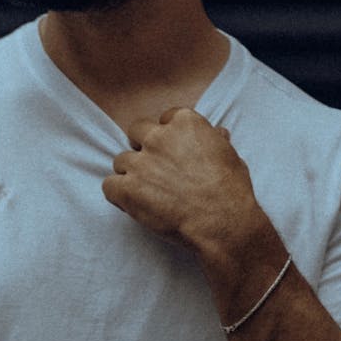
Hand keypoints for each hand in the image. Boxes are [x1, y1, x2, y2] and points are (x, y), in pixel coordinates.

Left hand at [102, 107, 266, 262]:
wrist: (223, 222)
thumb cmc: (231, 190)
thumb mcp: (231, 156)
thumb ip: (216, 141)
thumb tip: (218, 133)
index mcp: (185, 122)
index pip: (165, 119)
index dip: (168, 135)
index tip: (173, 151)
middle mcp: (158, 137)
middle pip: (136, 131)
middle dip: (142, 147)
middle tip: (153, 168)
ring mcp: (140, 163)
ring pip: (121, 160)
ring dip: (131, 174)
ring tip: (147, 193)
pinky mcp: (128, 188)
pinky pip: (109, 185)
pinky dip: (118, 195)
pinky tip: (132, 204)